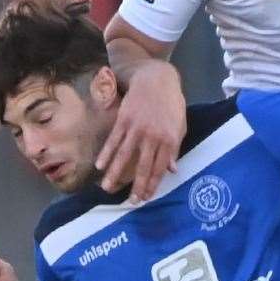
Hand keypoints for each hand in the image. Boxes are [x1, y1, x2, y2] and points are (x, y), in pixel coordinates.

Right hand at [96, 60, 184, 199]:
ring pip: (124, 156)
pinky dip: (106, 153)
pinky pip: (114, 140)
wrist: (156, 78)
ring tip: (107, 188)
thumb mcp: (180, 125)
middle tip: (130, 202)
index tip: (145, 197)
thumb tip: (172, 170)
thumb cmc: (171, 103)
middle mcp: (152, 136)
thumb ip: (175, 148)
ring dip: (115, 173)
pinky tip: (99, 165)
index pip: (160, 168)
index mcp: (169, 140)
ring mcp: (136, 128)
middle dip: (136, 186)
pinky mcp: (124, 120)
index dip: (152, 184)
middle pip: (143, 166)